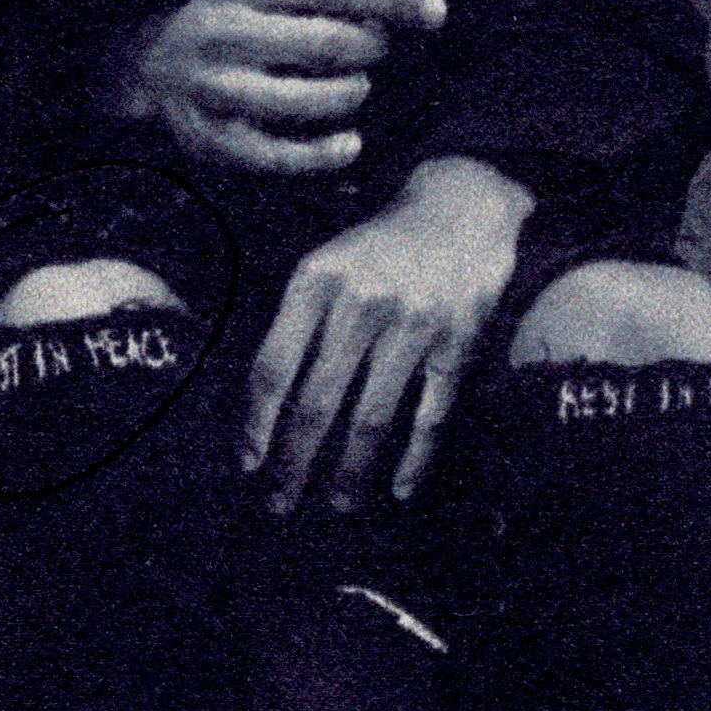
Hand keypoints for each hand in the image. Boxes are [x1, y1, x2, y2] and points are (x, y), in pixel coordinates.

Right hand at [131, 0, 445, 178]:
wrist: (160, 63)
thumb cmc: (248, 11)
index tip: (436, 12)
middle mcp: (221, 27)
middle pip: (324, 43)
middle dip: (370, 50)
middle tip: (377, 51)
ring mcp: (213, 86)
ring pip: (304, 100)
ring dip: (349, 96)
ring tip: (357, 87)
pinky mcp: (212, 138)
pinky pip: (279, 156)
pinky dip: (325, 154)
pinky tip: (351, 145)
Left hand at [244, 158, 536, 510]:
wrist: (463, 204)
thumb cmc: (381, 247)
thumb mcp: (327, 263)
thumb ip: (296, 322)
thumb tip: (261, 405)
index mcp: (316, 280)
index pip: (273, 366)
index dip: (255, 423)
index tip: (246, 465)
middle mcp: (361, 302)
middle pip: (316, 403)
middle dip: (293, 463)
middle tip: (278, 506)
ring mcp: (413, 324)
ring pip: (370, 418)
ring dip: (349, 473)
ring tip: (336, 506)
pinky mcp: (457, 341)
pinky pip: (430, 415)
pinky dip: (414, 459)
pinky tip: (399, 490)